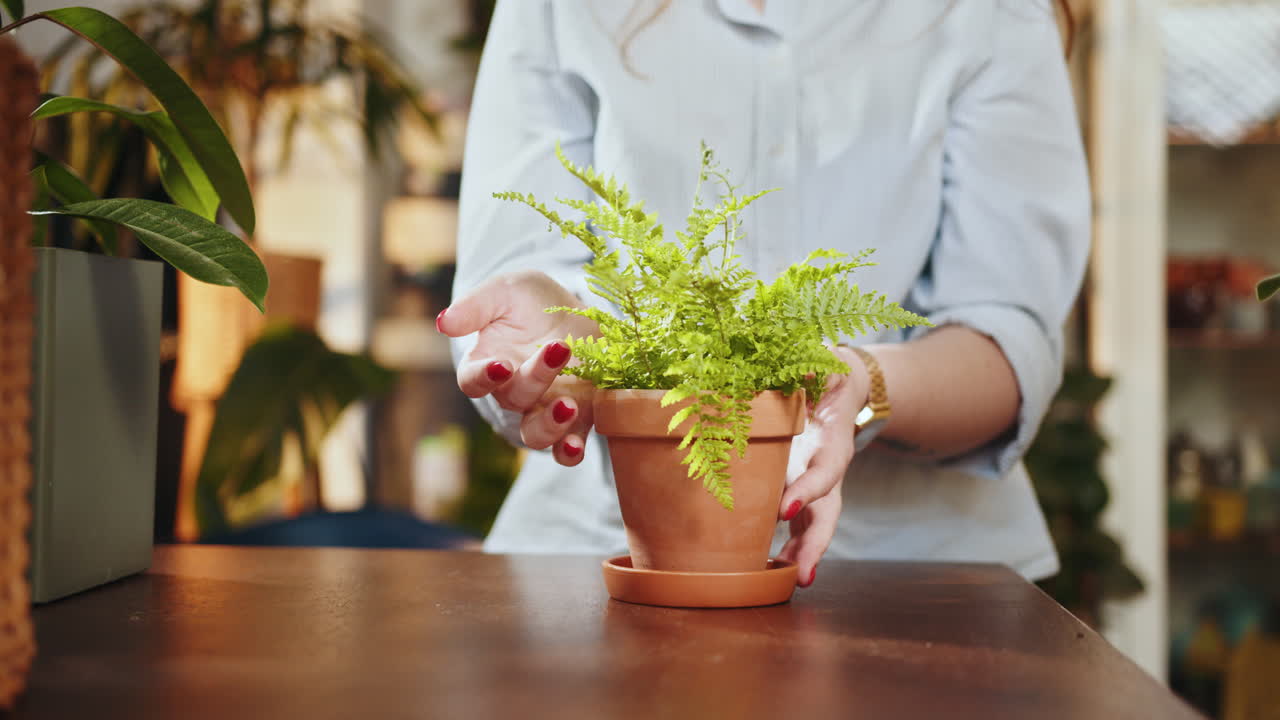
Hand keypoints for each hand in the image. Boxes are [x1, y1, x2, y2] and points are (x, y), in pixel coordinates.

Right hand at [437, 271, 598, 463]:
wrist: (576, 312)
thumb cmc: (532, 301)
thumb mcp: (507, 291)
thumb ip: (476, 306)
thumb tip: (443, 322)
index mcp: (488, 364)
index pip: (473, 380)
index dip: (483, 377)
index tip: (502, 365)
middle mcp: (512, 392)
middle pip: (512, 401)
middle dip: (534, 380)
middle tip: (558, 351)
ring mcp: (543, 409)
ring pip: (535, 434)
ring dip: (549, 426)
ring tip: (569, 405)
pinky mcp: (576, 419)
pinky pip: (567, 448)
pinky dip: (569, 452)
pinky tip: (576, 446)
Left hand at [777, 346, 867, 586]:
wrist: (838, 383)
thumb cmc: (824, 368)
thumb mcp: (823, 358)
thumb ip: (814, 365)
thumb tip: (804, 372)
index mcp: (832, 440)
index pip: (825, 471)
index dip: (808, 490)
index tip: (784, 508)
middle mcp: (827, 468)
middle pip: (827, 514)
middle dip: (814, 545)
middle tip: (799, 574)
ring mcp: (816, 484)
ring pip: (814, 526)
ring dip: (800, 556)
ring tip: (783, 584)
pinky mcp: (802, 490)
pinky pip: (797, 524)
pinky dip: (784, 546)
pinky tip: (764, 568)